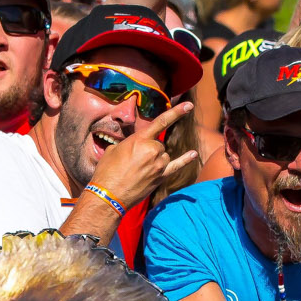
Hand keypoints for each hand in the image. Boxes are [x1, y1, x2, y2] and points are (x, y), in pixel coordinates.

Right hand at [85, 101, 199, 209]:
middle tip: (132, 161)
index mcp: (140, 139)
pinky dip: (185, 160)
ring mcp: (158, 164)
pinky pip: (176, 166)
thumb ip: (129, 144)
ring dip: (155, 159)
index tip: (189, 105)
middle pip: (159, 144)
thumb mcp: (114, 149)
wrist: (108, 194)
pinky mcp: (160, 177)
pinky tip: (193, 154)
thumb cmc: (107, 171)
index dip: (177, 112)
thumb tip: (134, 146)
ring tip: (138, 170)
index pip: (161, 122)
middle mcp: (152, 150)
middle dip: (148, 150)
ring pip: (164, 155)